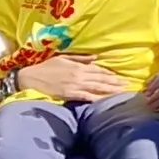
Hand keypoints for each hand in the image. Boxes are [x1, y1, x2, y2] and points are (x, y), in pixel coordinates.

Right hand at [16, 54, 130, 103]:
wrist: (30, 78)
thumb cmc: (45, 67)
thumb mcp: (63, 58)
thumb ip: (80, 58)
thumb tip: (96, 58)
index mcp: (78, 66)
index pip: (98, 70)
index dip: (110, 74)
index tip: (120, 77)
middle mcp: (79, 75)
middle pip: (101, 79)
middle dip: (115, 83)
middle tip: (127, 85)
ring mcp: (74, 85)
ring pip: (96, 88)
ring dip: (110, 90)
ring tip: (121, 92)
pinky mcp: (69, 94)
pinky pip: (86, 96)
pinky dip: (96, 98)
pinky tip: (105, 100)